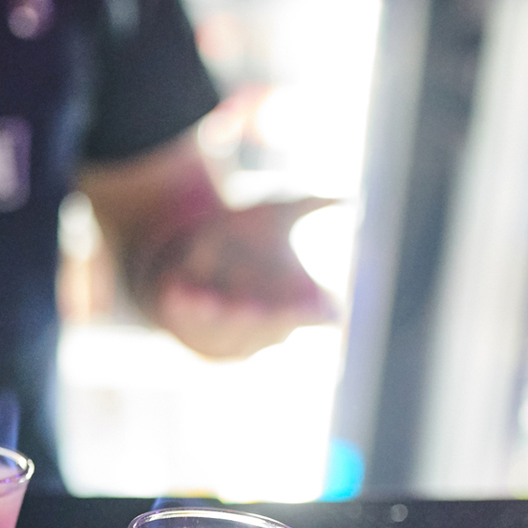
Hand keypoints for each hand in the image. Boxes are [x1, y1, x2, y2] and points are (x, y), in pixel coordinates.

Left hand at [148, 198, 336, 359]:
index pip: (319, 316)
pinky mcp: (189, 328)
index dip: (320, 315)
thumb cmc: (249, 233)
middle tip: (257, 306)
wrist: (193, 242)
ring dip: (218, 315)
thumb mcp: (278, 212)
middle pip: (268, 326)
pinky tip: (174, 289)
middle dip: (262, 318)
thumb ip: (312, 203)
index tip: (323, 309)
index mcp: (297, 301)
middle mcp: (266, 322)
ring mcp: (227, 329)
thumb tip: (353, 197)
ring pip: (225, 328)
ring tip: (213, 300)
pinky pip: (184, 321)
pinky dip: (180, 305)